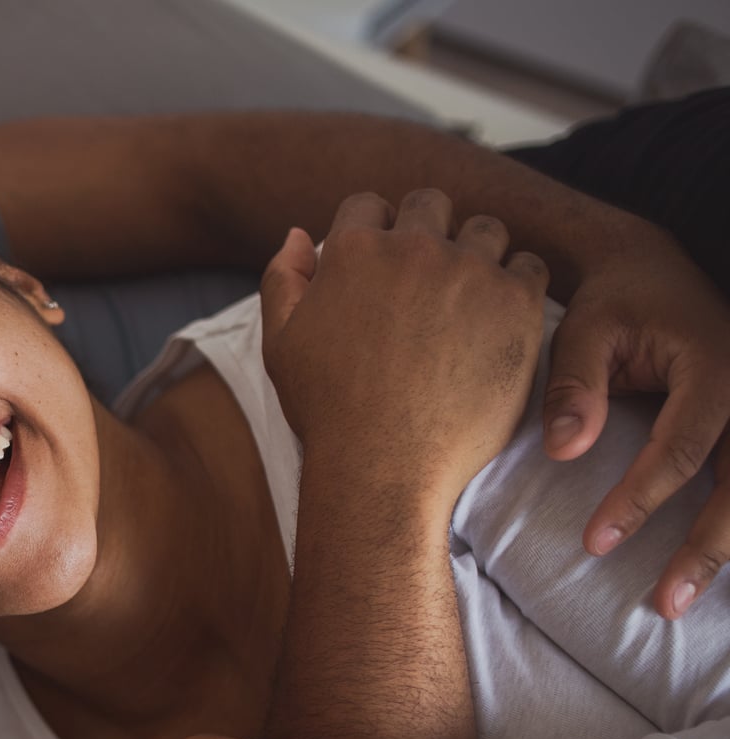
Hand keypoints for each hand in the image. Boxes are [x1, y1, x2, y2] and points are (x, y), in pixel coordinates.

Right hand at [260, 188, 550, 502]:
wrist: (383, 464)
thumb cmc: (327, 410)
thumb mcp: (281, 344)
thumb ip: (283, 280)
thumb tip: (297, 234)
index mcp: (353, 250)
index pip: (368, 204)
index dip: (374, 230)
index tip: (383, 264)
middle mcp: (413, 247)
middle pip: (430, 203)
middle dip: (427, 229)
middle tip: (427, 278)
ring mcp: (470, 271)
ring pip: (485, 230)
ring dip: (477, 253)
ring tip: (468, 297)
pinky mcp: (516, 302)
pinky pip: (530, 266)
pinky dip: (517, 284)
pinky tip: (499, 317)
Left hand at [543, 231, 729, 617]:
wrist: (653, 270)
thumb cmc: (613, 302)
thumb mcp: (583, 330)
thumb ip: (573, 387)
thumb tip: (565, 453)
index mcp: (714, 365)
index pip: (683, 446)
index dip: (642, 499)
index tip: (596, 543)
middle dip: (707, 545)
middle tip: (666, 602)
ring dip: (727, 545)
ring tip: (684, 600)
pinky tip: (717, 571)